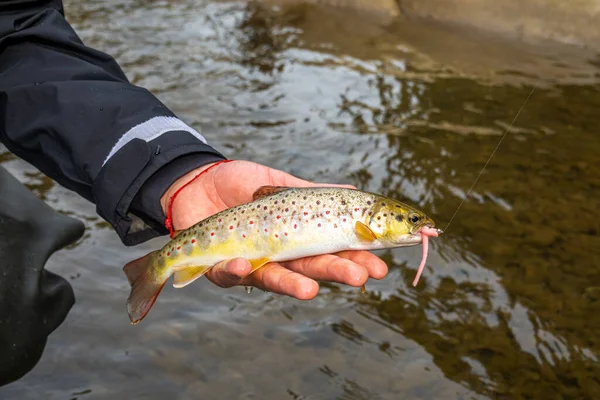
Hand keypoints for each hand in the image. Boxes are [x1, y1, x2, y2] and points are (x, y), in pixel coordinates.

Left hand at [160, 160, 387, 298]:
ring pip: (275, 279)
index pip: (333, 250)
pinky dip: (236, 269)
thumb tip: (353, 192)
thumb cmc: (240, 185)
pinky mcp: (220, 268)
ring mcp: (252, 264)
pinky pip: (229, 273)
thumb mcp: (280, 185)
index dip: (356, 257)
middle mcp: (280, 256)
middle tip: (361, 276)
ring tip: (310, 290)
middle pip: (311, 268)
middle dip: (336, 272)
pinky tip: (244, 262)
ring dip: (292, 285)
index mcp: (298, 237)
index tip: (381, 264)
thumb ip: (312, 192)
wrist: (196, 182)